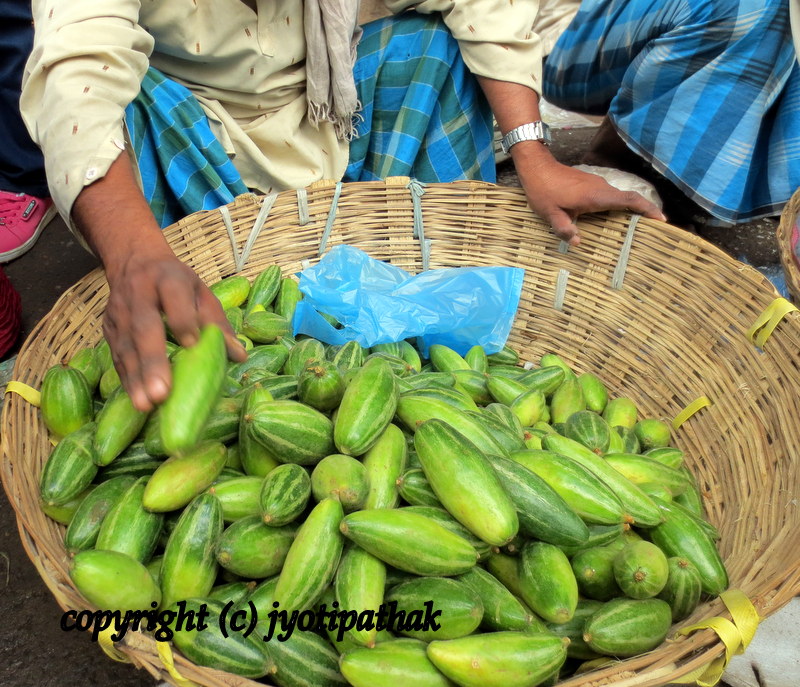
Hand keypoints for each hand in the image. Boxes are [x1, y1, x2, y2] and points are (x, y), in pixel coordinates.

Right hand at [104, 243, 245, 411]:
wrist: (134, 261)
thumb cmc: (177, 283)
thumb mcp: (201, 292)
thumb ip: (217, 323)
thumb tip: (239, 355)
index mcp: (168, 278)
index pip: (174, 297)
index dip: (182, 320)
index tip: (192, 344)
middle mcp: (139, 293)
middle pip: (144, 327)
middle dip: (153, 361)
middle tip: (161, 393)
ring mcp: (119, 312)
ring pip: (126, 346)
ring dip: (136, 378)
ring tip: (146, 405)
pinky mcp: (108, 327)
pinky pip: (117, 356)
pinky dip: (127, 379)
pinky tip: (137, 399)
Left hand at [513, 143, 666, 245]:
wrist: (537, 167)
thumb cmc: (543, 191)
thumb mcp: (551, 215)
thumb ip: (564, 229)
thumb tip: (578, 243)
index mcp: (596, 196)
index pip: (629, 200)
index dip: (647, 208)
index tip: (661, 218)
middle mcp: (601, 188)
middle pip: (629, 199)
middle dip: (644, 212)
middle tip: (654, 229)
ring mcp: (597, 184)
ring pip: (619, 197)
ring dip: (630, 210)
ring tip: (636, 228)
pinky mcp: (591, 184)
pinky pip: (609, 196)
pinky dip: (617, 206)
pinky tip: (612, 219)